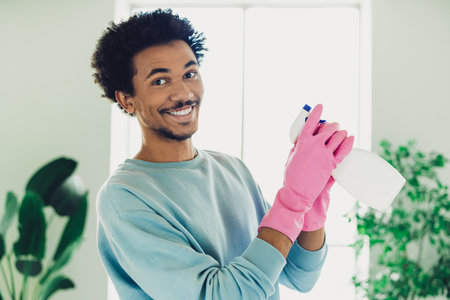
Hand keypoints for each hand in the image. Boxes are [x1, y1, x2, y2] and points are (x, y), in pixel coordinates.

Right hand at [258, 104, 341, 242]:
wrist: (297, 192)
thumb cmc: (291, 176)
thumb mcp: (290, 157)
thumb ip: (298, 147)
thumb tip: (303, 141)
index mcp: (302, 142)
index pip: (311, 122)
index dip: (316, 112)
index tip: (320, 106)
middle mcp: (314, 145)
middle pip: (328, 128)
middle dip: (332, 125)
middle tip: (333, 126)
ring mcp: (324, 154)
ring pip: (338, 137)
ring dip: (340, 132)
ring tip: (341, 132)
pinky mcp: (332, 164)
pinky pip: (344, 150)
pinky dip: (348, 143)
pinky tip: (350, 138)